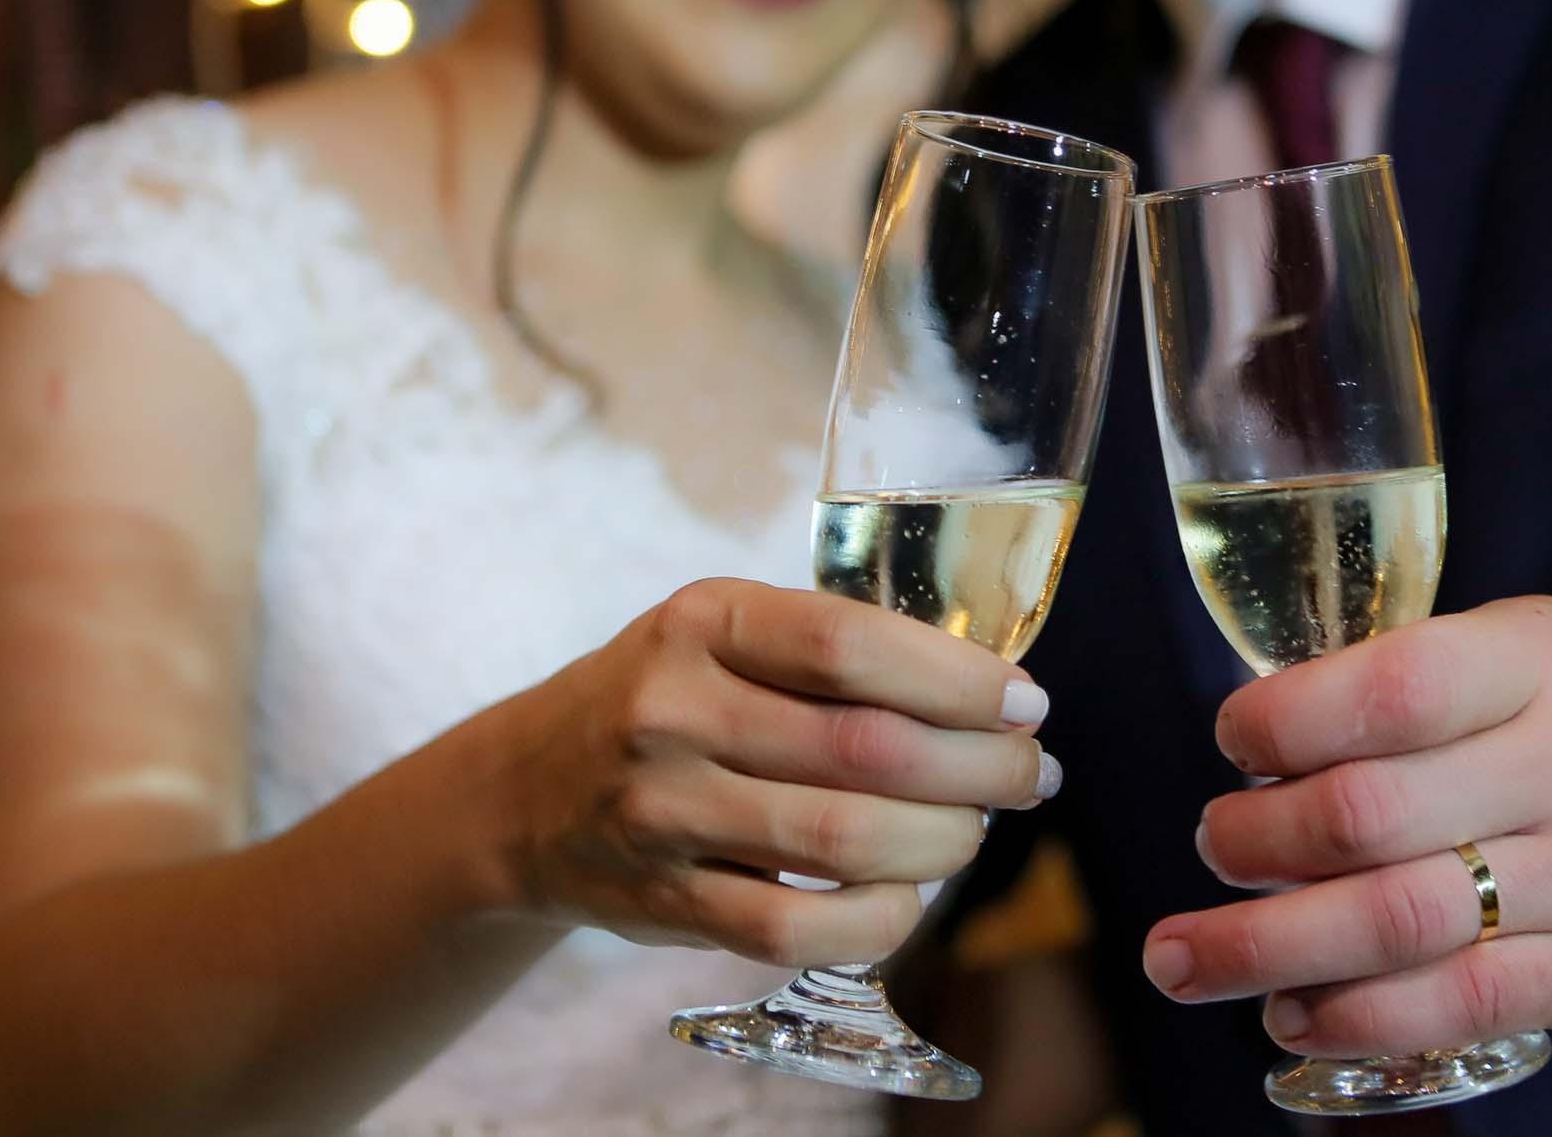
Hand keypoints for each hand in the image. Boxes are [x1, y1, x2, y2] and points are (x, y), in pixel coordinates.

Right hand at [495, 577, 1053, 969]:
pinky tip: (908, 896)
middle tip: (1029, 773)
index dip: (959, 678)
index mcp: (704, 619)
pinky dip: (878, 920)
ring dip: (944, 842)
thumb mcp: (722, 632)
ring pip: (844, 841)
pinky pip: (796, 931)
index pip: (852, 643)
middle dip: (979, 767)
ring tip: (976, 829)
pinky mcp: (663, 903)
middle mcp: (675, 710)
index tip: (1026, 702)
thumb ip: (831, 649)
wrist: (522, 792)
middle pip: (868, 748)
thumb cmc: (664, 696)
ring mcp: (663, 812)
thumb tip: (990, 693)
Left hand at [1142, 596, 1551, 1055]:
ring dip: (1268, 947)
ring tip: (1183, 959)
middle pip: (1371, 817)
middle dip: (1256, 840)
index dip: (1288, 720)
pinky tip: (1290, 1012)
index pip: (1395, 689)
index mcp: (1532, 666)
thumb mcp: (1523, 645)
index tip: (1235, 739)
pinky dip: (1358, 1018)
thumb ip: (1409, 677)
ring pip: (1400, 924)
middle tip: (1208, 845)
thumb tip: (1260, 735)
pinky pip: (1460, 1005)